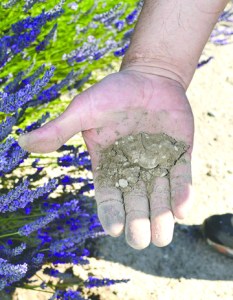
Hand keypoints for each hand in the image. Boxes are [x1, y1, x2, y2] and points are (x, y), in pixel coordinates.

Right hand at [18, 69, 193, 248]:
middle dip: (138, 223)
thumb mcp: (84, 109)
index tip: (114, 229)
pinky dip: (182, 194)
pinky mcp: (180, 154)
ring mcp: (158, 163)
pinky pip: (181, 177)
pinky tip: (182, 209)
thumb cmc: (113, 92)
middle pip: (136, 203)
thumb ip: (59, 129)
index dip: (111, 213)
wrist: (148, 78)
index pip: (109, 196)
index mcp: (110, 164)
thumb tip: (21, 142)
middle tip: (140, 239)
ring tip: (162, 236)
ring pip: (160, 197)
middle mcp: (134, 169)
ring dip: (162, 218)